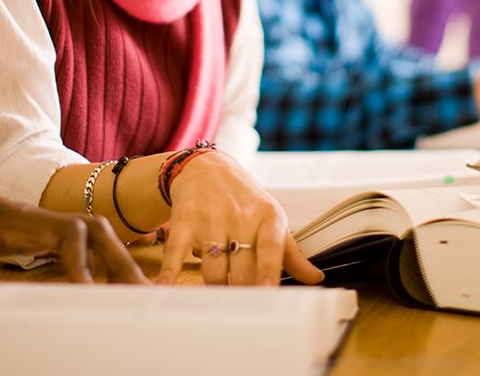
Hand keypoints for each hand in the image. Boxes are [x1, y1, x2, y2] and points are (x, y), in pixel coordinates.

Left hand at [0, 170, 147, 283]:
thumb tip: (20, 316)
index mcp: (21, 220)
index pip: (69, 234)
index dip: (83, 264)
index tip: (89, 296)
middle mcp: (38, 217)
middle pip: (94, 230)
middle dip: (120, 262)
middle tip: (142, 295)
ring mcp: (41, 222)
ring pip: (92, 233)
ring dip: (115, 259)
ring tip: (135, 291)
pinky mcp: (38, 231)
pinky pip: (80, 241)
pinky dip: (100, 258)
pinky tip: (109, 282)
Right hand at [155, 152, 323, 286]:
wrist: (206, 167)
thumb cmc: (244, 198)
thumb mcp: (271, 217)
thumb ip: (290, 252)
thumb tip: (315, 278)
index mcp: (267, 217)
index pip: (271, 249)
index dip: (268, 272)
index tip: (267, 292)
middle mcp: (240, 217)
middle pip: (241, 270)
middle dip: (243, 293)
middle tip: (244, 311)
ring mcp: (210, 220)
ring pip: (214, 271)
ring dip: (216, 290)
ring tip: (219, 302)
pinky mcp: (183, 223)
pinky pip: (176, 254)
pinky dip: (170, 274)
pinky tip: (164, 290)